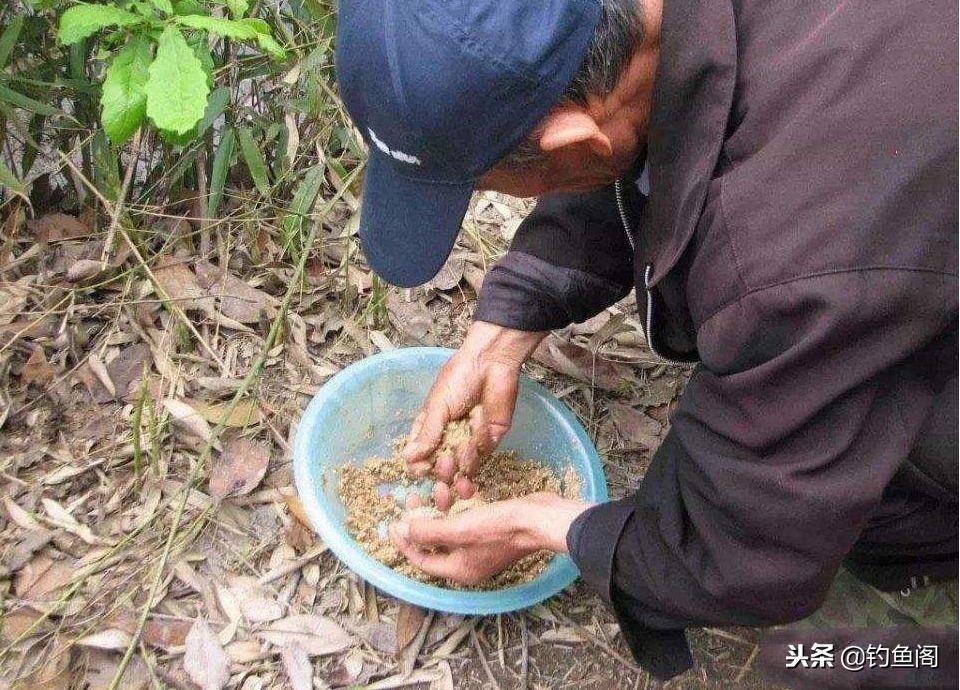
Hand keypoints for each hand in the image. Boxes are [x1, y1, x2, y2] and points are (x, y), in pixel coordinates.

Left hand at [390, 493, 591, 584]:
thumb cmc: (500, 528)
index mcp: (458, 570)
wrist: (540, 518)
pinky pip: (469, 515)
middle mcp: (468, 561)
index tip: (392, 523)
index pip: (422, 560)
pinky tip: (463, 484)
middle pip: (435, 541)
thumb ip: (427, 532)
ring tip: (440, 483)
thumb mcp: (458, 529)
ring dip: (444, 503)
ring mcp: (481, 545)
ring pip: (452, 524)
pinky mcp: (492, 527)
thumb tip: (400, 531)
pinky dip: (464, 501)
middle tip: (413, 498)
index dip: (405, 542)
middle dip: (424, 518)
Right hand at [403, 322, 545, 509]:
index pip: (420, 453)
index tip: (419, 469)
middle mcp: (449, 436)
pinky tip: (473, 440)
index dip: (419, 465)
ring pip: (460, 467)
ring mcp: (469, 440)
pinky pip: (479, 456)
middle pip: (440, 466)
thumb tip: (407, 458)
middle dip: (440, 472)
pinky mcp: (489, 440)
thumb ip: (427, 434)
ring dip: (457, 466)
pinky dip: (474, 453)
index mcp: (431, 425)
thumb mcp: (437, 406)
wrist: (492, 364)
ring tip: (456, 457)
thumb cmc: (459, 378)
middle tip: (442, 467)